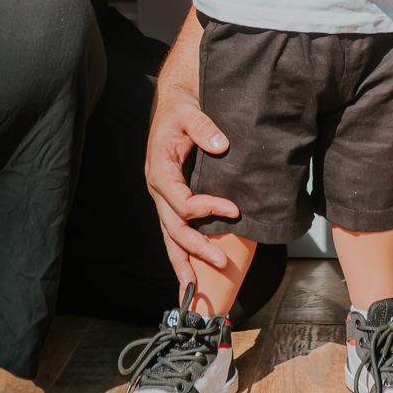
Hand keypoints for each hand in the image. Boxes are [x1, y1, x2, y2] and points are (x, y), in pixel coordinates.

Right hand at [145, 34, 241, 286]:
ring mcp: (163, 197)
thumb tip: (221, 145)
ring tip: (191, 288)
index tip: (233, 209)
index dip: (206, 208)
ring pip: (169, 235)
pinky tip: (189, 271)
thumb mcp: (190, 111)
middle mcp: (158, 188)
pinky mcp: (171, 199)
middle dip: (195, 247)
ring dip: (181, 261)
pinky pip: (173, 230)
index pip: (181, 200)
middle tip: (221, 260)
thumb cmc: (180, 109)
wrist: (172, 104)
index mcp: (160, 170)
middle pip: (173, 227)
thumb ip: (204, 127)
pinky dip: (181, 252)